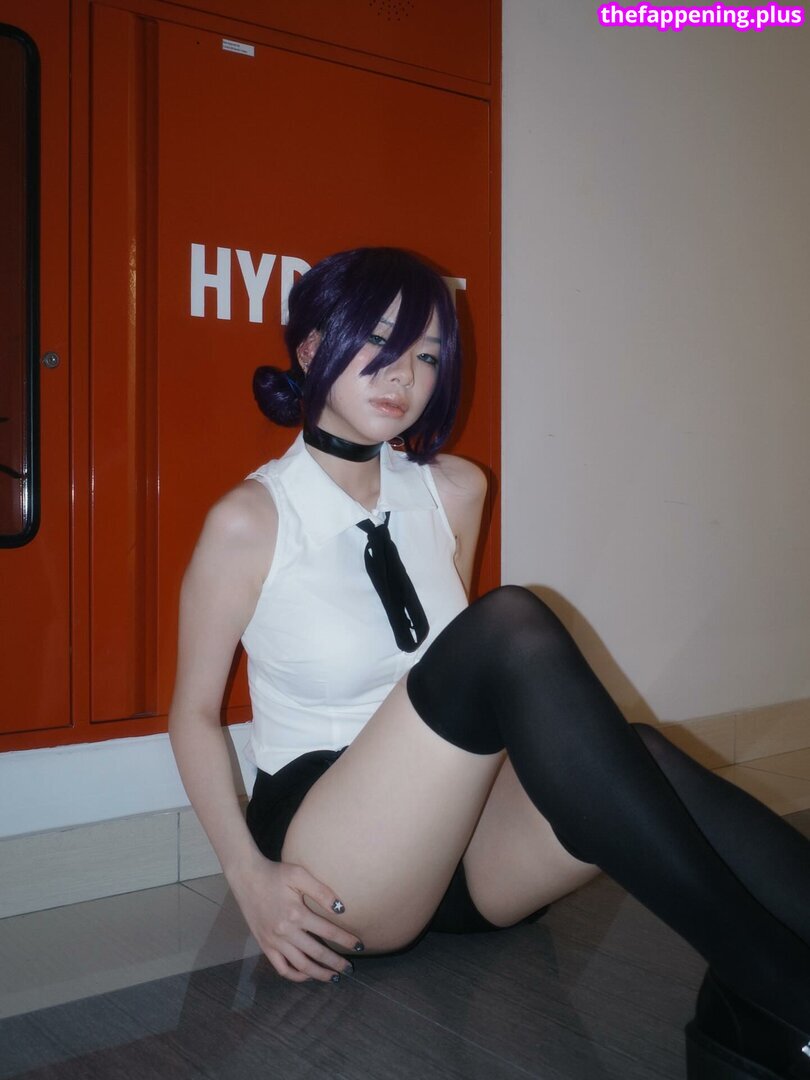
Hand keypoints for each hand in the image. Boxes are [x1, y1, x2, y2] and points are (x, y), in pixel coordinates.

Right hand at [227, 853, 362, 982]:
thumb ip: (321, 891)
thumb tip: (341, 909)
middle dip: (336, 963)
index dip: (346, 940)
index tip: (359, 946)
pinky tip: (307, 974)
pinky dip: (296, 975)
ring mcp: (274, 942)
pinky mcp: (265, 945)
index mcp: (296, 914)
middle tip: (350, 969)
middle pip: (317, 953)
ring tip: (333, 977)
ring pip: (300, 966)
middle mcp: (285, 932)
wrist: (246, 877)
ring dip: (319, 974)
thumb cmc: (275, 874)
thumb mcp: (299, 874)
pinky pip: (281, 968)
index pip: (328, 932)